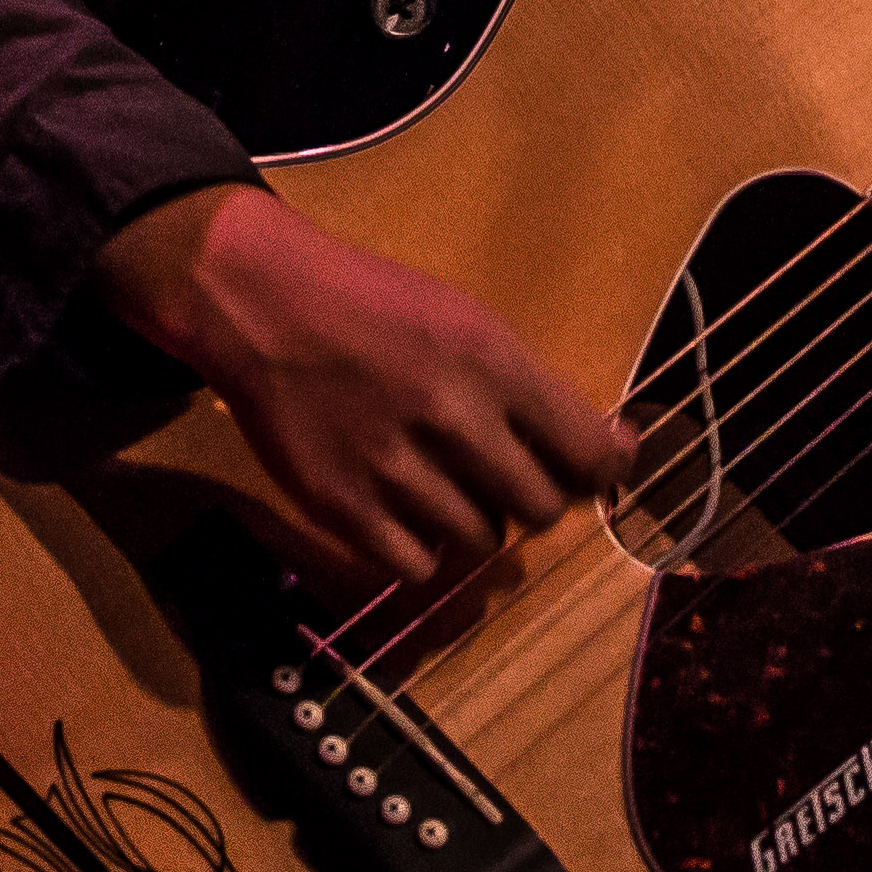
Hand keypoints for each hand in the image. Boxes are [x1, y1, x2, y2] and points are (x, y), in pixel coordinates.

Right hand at [95, 185, 632, 585]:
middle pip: (539, 507)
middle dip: (536, 497)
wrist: (267, 308)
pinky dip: (422, 549)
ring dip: (476, 521)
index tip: (604, 472)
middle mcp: (451, 419)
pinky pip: (417, 566)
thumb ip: (526, 387)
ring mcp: (395, 470)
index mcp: (491, 362)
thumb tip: (599, 449)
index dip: (605, 471)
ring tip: (448, 488)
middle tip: (510, 478)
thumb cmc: (376, 305)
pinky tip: (410, 515)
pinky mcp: (344, 508)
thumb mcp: (466, 320)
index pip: (585, 450)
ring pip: (481, 540)